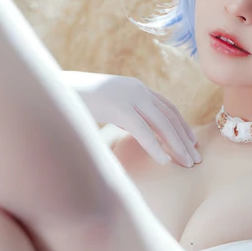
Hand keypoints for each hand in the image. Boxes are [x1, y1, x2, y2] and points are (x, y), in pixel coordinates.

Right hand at [68, 73, 199, 166]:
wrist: (56, 89)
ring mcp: (128, 98)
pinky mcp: (119, 109)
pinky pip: (143, 131)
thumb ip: (123, 113)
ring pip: (162, 124)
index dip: (181, 125)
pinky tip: (164, 162)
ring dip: (176, 145)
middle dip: (184, 138)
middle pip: (170, 116)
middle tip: (195, 159)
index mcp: (135, 87)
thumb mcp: (106, 103)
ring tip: (186, 163)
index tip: (191, 143)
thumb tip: (132, 128)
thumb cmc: (77, 100)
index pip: (167, 107)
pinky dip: (155, 147)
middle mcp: (137, 90)